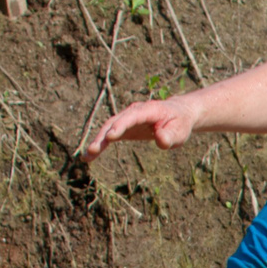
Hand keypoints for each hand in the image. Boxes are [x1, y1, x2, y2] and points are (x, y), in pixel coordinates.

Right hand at [85, 93, 203, 160]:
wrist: (177, 115)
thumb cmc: (179, 123)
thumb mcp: (180, 131)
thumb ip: (170, 136)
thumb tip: (160, 140)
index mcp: (148, 110)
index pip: (132, 117)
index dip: (121, 126)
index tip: (111, 137)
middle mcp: (133, 112)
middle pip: (114, 122)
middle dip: (103, 136)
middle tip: (93, 150)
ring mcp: (127, 119)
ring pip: (108, 129)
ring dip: (97, 142)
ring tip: (86, 157)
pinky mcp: (124, 128)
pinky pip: (109, 136)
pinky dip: (100, 145)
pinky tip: (89, 157)